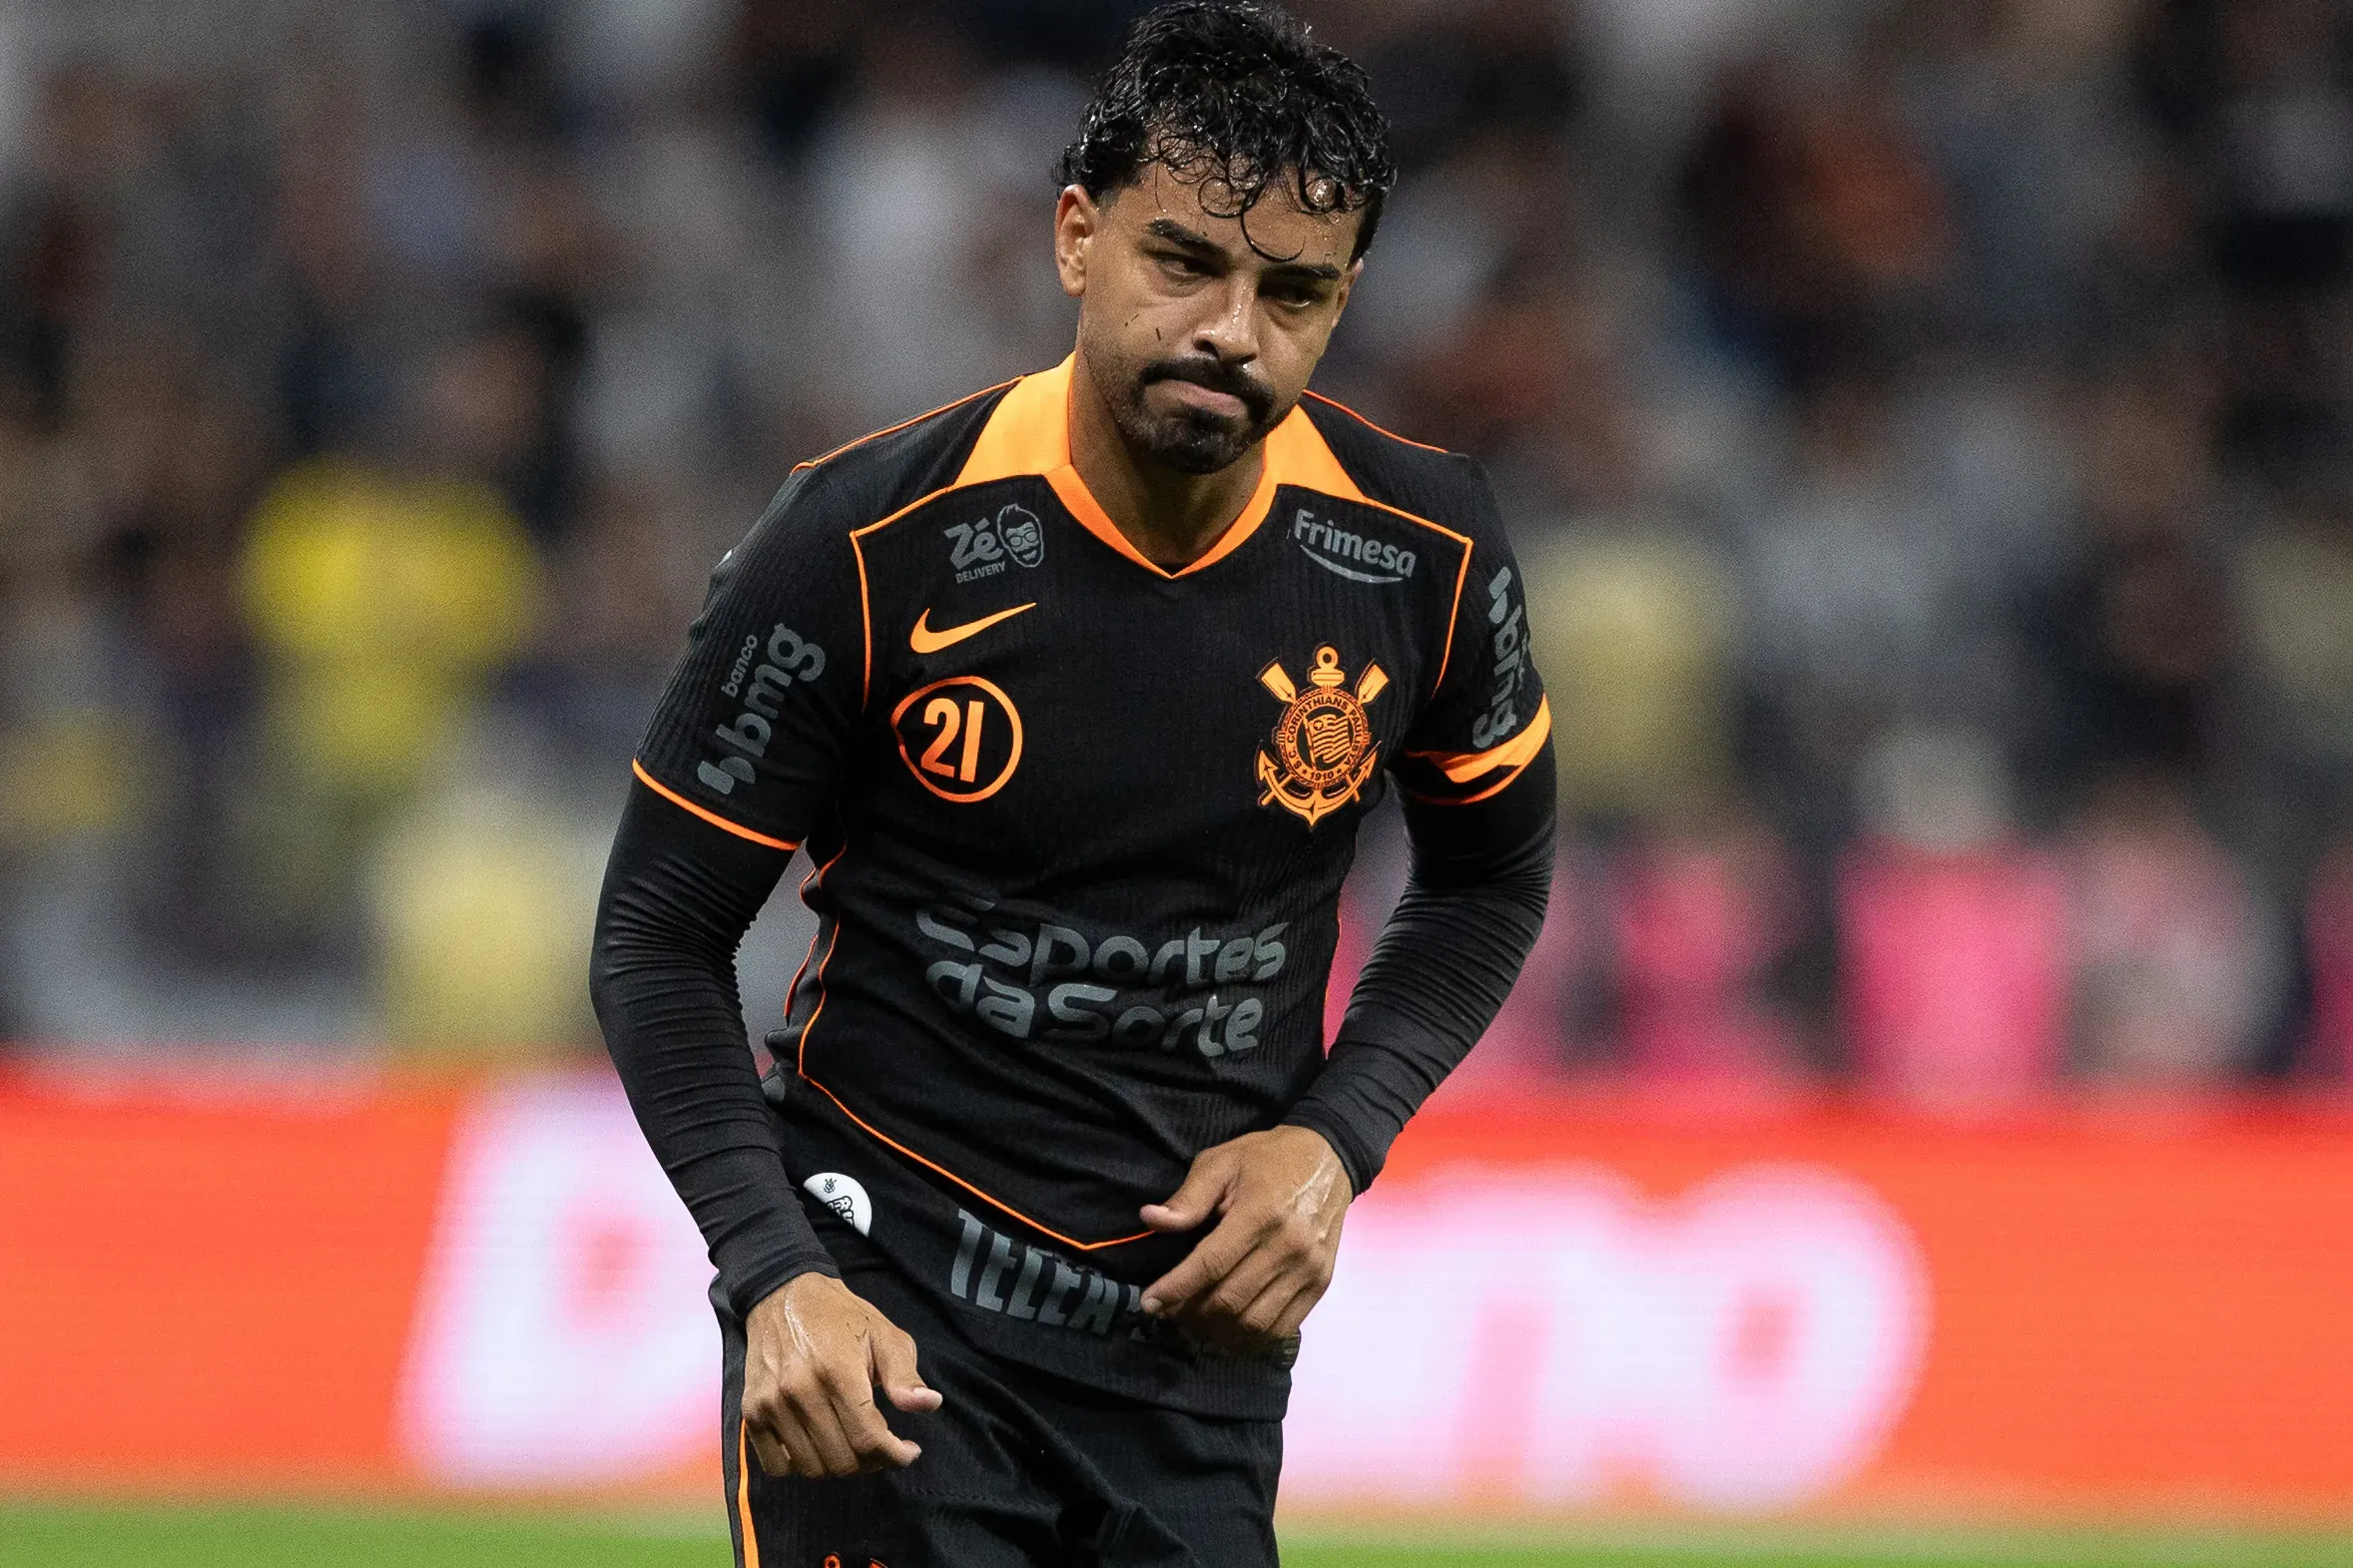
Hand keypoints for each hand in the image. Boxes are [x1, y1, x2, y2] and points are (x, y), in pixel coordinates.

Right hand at [741, 1273, 940, 1478]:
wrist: (783, 1295)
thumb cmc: (841, 1316)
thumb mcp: (883, 1335)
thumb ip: (905, 1375)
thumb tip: (929, 1405)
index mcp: (838, 1370)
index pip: (868, 1438)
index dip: (895, 1456)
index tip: (909, 1452)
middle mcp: (799, 1390)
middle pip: (842, 1459)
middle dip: (872, 1462)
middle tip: (883, 1446)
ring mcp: (771, 1404)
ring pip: (812, 1468)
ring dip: (839, 1465)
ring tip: (853, 1444)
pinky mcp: (751, 1411)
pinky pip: (775, 1466)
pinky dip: (800, 1466)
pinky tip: (818, 1445)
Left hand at [1138, 1125, 1350, 1352]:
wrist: (1329, 1159)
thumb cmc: (1267, 1159)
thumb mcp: (1221, 1162)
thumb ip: (1189, 1196)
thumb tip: (1150, 1220)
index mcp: (1261, 1213)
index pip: (1210, 1264)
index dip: (1175, 1289)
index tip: (1149, 1303)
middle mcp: (1288, 1247)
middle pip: (1230, 1300)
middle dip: (1190, 1313)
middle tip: (1168, 1312)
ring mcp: (1308, 1270)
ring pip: (1254, 1322)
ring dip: (1217, 1332)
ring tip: (1193, 1324)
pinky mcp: (1320, 1284)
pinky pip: (1281, 1327)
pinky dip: (1249, 1338)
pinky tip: (1227, 1330)